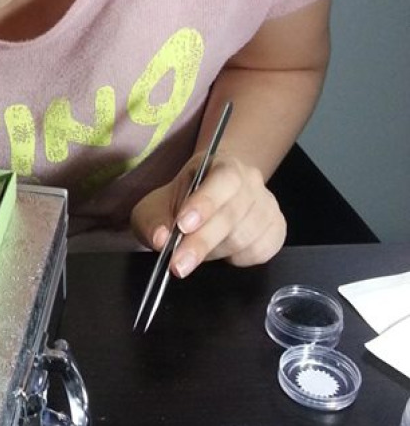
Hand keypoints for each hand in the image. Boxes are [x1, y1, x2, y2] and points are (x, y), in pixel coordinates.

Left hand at [130, 151, 285, 277]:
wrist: (207, 200)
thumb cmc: (181, 201)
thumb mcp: (155, 206)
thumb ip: (154, 221)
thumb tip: (160, 239)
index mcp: (222, 165)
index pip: (222, 180)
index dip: (205, 203)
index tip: (183, 226)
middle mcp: (251, 182)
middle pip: (232, 214)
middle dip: (202, 242)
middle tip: (178, 264)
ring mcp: (267, 205)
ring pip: (244, 237)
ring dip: (214, 252)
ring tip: (194, 252)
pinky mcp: (276, 229)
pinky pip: (259, 251)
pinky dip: (236, 259)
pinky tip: (221, 251)